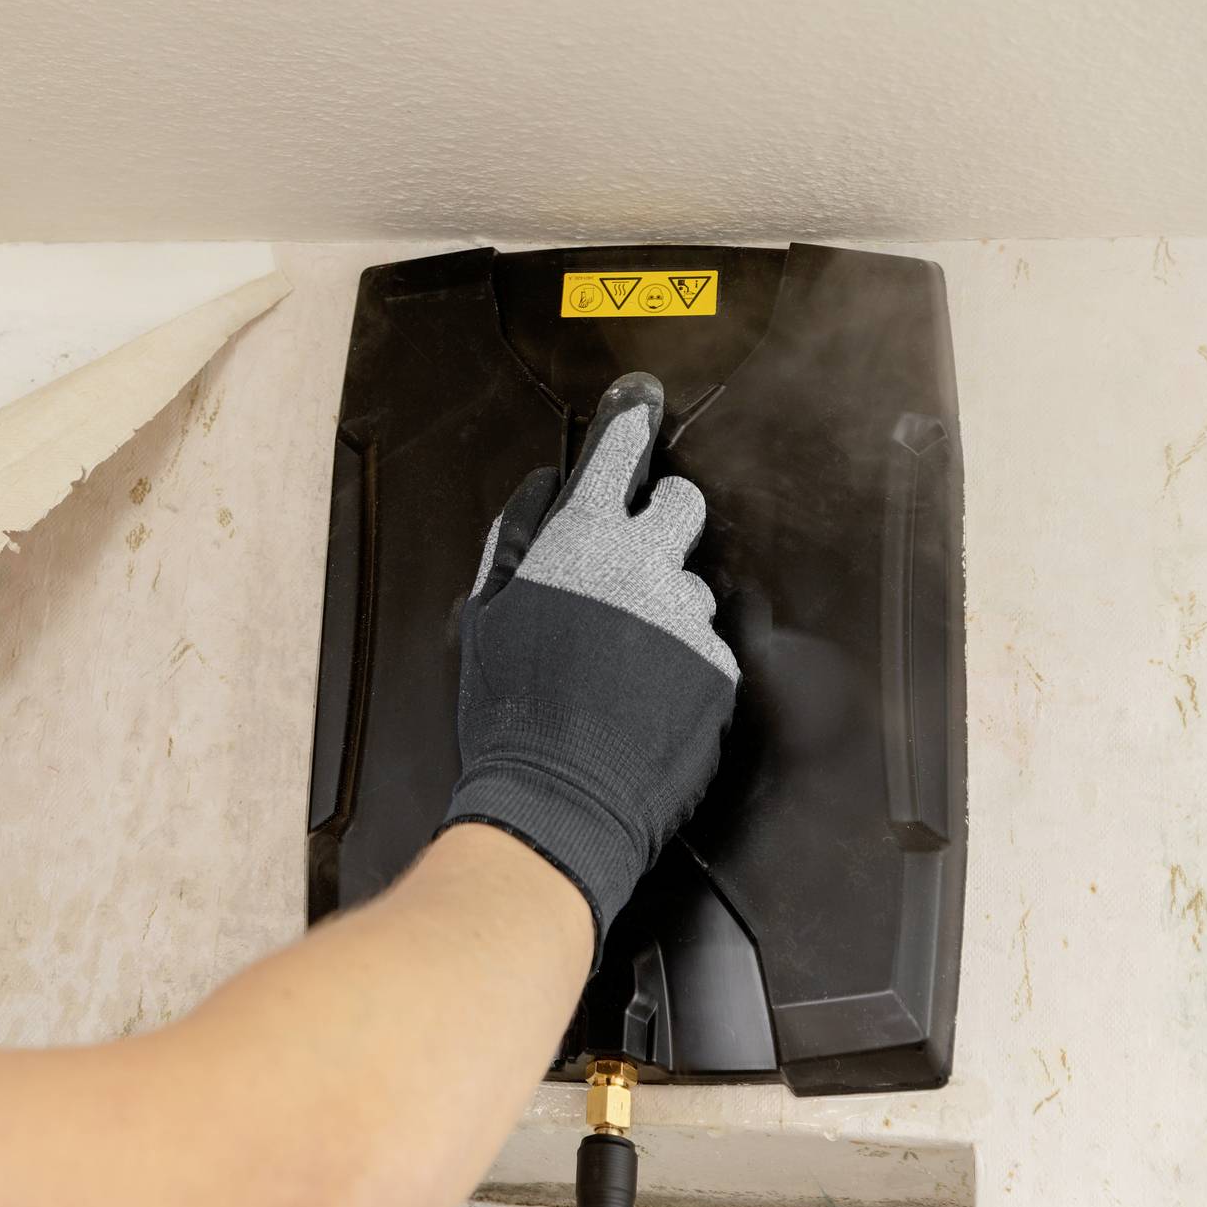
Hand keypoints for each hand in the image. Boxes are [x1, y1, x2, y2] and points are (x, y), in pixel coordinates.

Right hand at [440, 373, 738, 952]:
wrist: (560, 800)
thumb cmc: (510, 713)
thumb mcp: (486, 617)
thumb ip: (517, 541)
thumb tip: (543, 493)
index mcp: (582, 544)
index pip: (620, 456)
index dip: (630, 426)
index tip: (640, 407)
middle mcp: (645, 567)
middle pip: (683, 505)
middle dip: (662, 520)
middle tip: (633, 557)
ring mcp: (689, 619)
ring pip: (694, 582)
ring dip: (667, 603)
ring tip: (625, 658)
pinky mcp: (720, 669)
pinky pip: (707, 643)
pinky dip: (682, 660)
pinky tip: (646, 694)